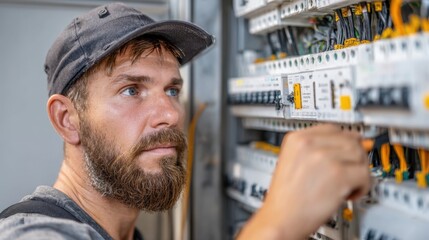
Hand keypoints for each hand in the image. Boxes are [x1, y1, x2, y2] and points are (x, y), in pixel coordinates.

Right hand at [237, 124, 370, 239]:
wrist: (281, 220)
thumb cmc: (287, 198)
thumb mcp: (293, 163)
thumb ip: (318, 150)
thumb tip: (352, 142)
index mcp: (296, 139)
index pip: (331, 128)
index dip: (343, 141)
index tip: (349, 147)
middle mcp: (309, 144)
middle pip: (349, 139)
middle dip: (353, 158)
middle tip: (347, 173)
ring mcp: (324, 157)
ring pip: (360, 155)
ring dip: (358, 172)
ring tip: (345, 185)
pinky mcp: (338, 174)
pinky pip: (365, 174)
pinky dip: (361, 187)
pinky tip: (347, 194)